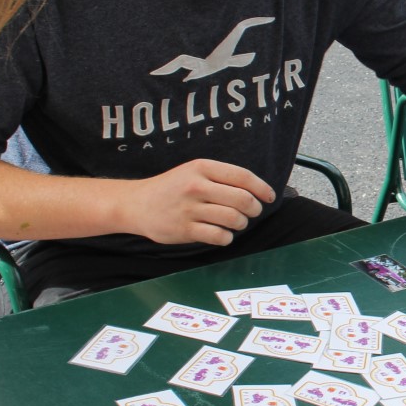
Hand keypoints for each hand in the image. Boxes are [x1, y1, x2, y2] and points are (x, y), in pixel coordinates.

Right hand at [123, 159, 273, 245]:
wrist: (136, 204)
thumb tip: (256, 190)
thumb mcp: (194, 172)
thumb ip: (221, 178)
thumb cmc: (172, 188)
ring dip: (241, 223)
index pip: (242, 176)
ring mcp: (190, 208)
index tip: (269, 196)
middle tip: (252, 212)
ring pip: (234, 219)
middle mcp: (196, 186)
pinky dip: (227, 238)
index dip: (261, 188)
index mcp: (202, 168)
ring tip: (236, 223)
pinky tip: (222, 234)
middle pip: (242, 199)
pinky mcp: (185, 229)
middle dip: (254, 209)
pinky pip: (219, 236)